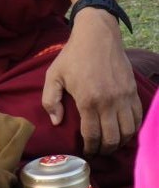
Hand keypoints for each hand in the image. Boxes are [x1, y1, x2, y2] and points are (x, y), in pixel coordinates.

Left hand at [41, 9, 142, 156]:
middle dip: (105, 150)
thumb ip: (50, 100)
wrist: (97, 34)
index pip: (92, 135)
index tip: (87, 152)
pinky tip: (125, 131)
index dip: (90, 148)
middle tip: (99, 151)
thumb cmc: (73, 55)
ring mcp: (123, 97)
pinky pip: (138, 117)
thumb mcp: (53, 74)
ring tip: (112, 144)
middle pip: (112, 138)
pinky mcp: (133, 91)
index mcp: (88, 100)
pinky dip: (133, 129)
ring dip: (121, 142)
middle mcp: (109, 102)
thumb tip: (56, 122)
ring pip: (128, 132)